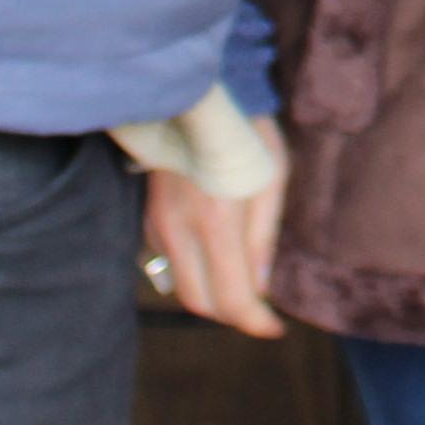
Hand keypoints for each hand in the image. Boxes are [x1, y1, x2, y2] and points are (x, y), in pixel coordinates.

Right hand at [138, 119, 288, 337]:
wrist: (198, 97)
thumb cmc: (245, 134)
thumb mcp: (272, 179)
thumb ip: (263, 237)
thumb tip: (261, 288)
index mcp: (215, 221)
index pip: (231, 299)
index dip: (255, 322)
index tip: (276, 327)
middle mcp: (178, 230)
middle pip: (200, 302)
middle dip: (232, 314)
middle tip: (261, 307)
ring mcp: (157, 224)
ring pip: (181, 286)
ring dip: (212, 295)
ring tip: (243, 283)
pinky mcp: (148, 217)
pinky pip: (169, 263)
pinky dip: (194, 273)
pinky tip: (217, 259)